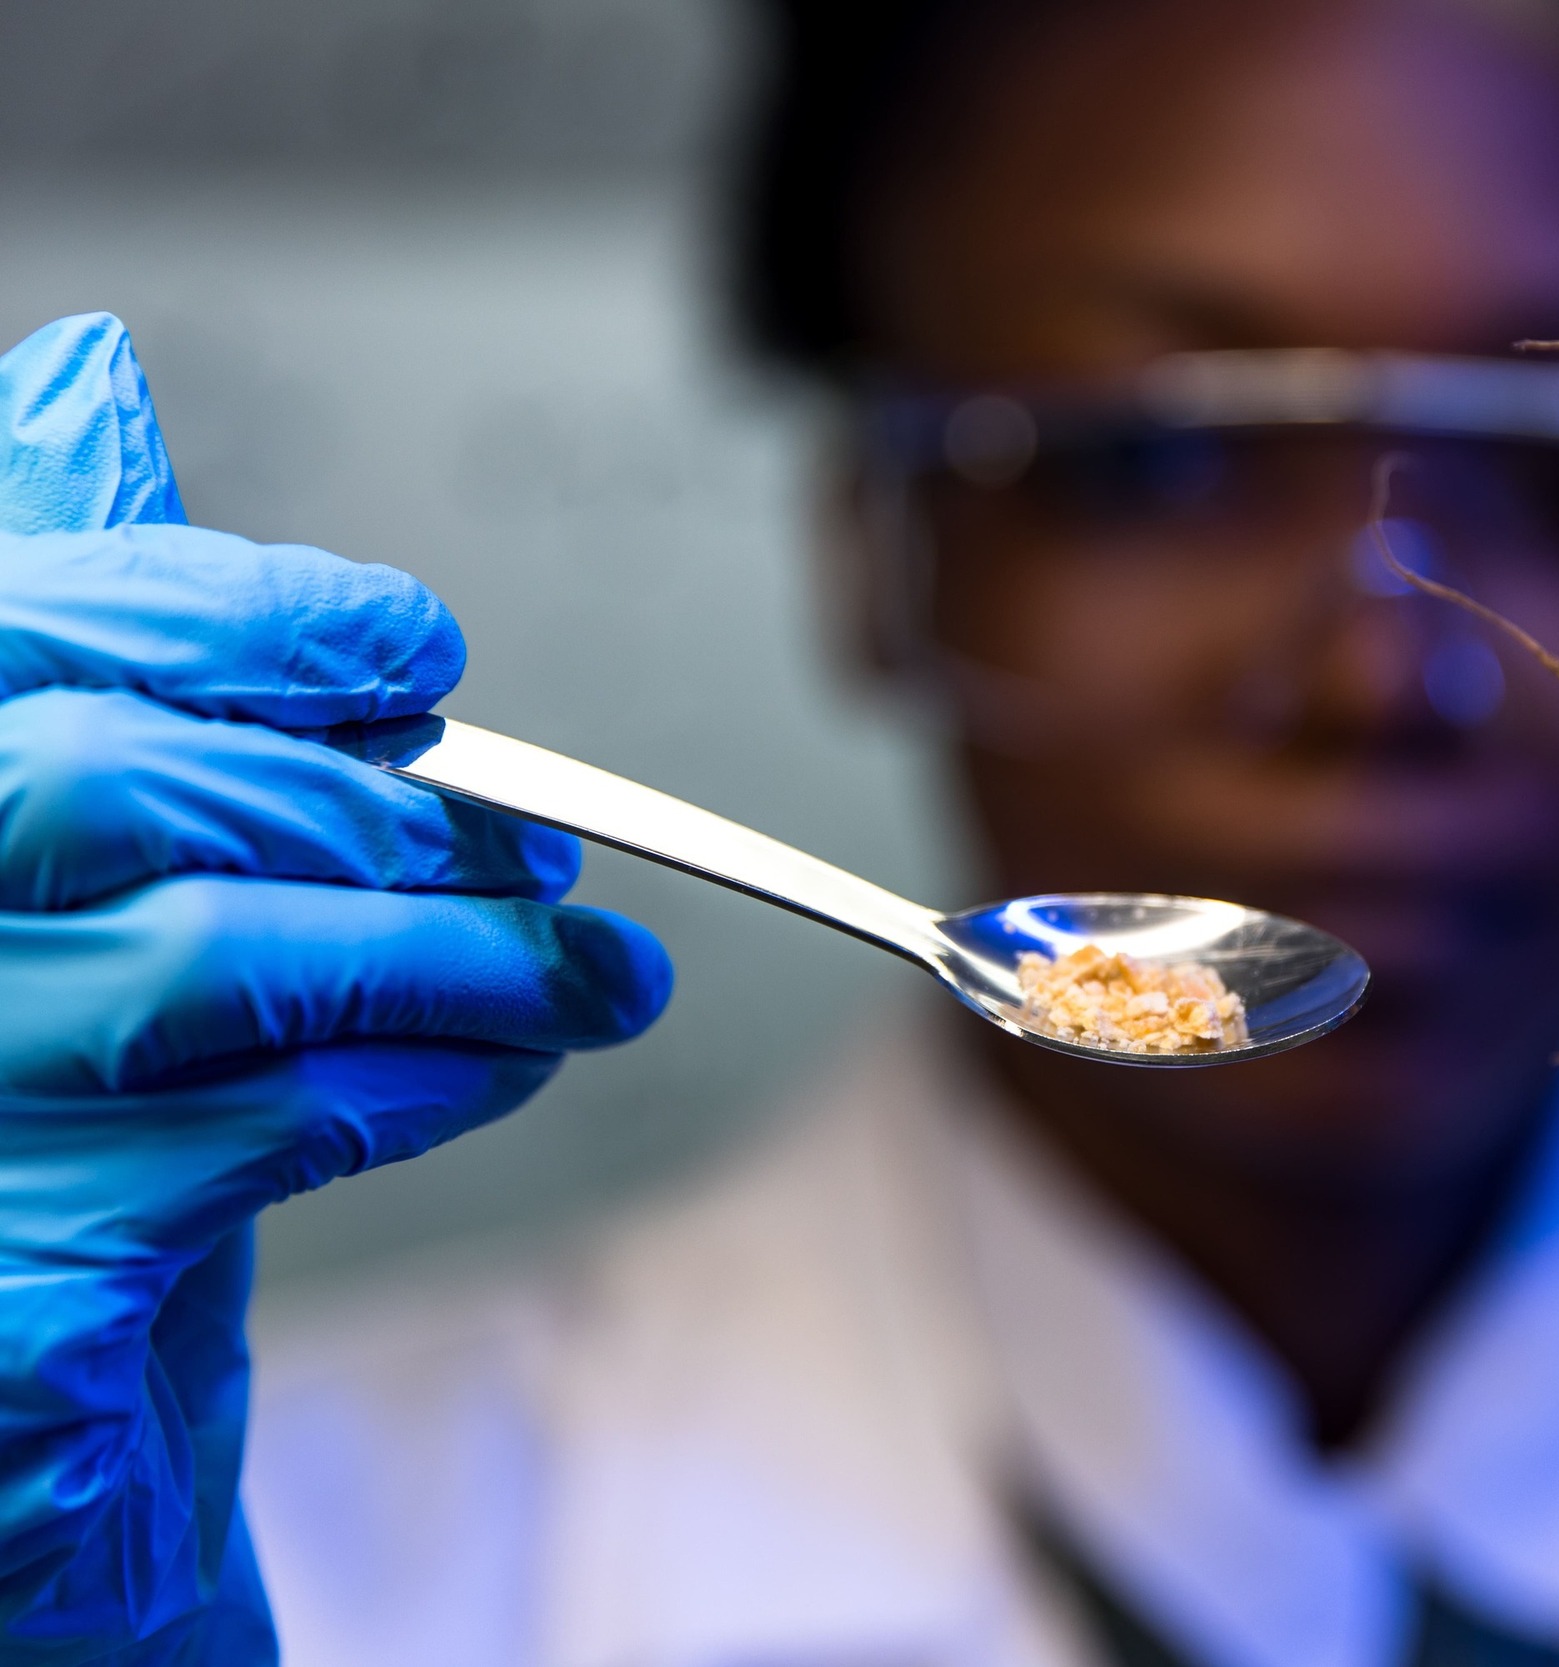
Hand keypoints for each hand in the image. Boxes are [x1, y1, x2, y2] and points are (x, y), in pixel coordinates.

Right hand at [0, 315, 669, 1660]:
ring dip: (449, 958)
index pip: (25, 620)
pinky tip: (489, 1070)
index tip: (417, 655)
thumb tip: (88, 385)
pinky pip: (246, 1130)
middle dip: (385, 812)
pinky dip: (416, 1082)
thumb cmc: (57, 1096)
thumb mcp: (60, 857)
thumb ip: (79, 638)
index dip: (243, 617)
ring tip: (581, 979)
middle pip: (119, 787)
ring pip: (205, 959)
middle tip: (549, 867)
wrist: (24, 1396)